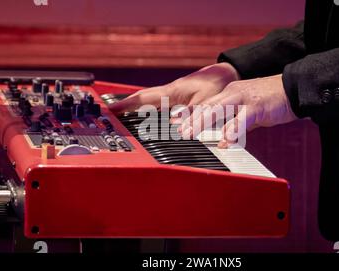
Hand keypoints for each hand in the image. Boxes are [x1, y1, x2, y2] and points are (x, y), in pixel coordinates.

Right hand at [109, 62, 239, 113]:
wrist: (227, 74)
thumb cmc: (217, 85)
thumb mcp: (206, 102)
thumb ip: (192, 115)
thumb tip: (178, 128)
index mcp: (171, 92)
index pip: (143, 98)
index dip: (126, 105)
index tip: (111, 110)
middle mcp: (169, 92)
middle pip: (141, 100)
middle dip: (125, 107)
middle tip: (111, 115)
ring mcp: (173, 94)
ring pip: (149, 101)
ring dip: (136, 108)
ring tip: (123, 118)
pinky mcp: (179, 97)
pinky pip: (159, 103)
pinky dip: (149, 109)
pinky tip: (148, 116)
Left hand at [179, 74, 297, 147]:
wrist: (293, 89)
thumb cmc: (270, 101)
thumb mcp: (247, 111)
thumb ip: (235, 122)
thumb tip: (225, 137)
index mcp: (229, 94)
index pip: (205, 104)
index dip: (190, 115)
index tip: (177, 125)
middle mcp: (233, 93)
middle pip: (207, 106)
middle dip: (191, 120)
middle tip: (179, 133)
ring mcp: (244, 98)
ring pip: (218, 109)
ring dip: (202, 122)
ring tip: (191, 134)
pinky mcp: (257, 106)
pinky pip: (241, 119)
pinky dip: (232, 131)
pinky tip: (224, 141)